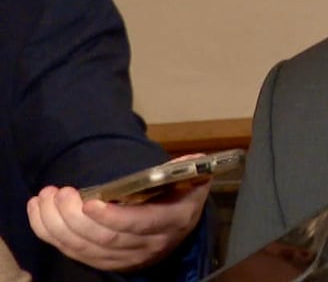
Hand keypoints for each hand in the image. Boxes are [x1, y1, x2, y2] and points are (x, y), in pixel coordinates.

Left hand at [27, 178, 208, 271]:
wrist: (176, 226)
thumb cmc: (179, 197)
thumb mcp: (191, 182)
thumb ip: (187, 170)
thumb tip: (192, 161)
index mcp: (172, 222)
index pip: (140, 225)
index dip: (113, 217)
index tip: (89, 201)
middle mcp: (149, 245)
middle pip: (105, 239)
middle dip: (75, 217)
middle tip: (60, 193)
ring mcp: (125, 258)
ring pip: (84, 248)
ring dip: (57, 225)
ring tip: (46, 198)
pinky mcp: (105, 262)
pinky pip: (72, 253)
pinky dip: (50, 233)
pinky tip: (39, 211)